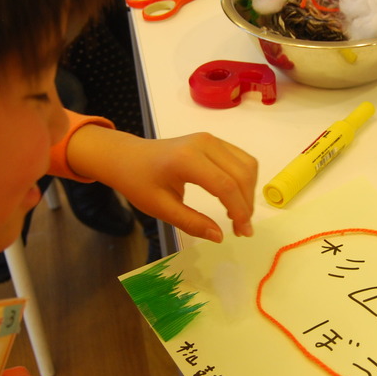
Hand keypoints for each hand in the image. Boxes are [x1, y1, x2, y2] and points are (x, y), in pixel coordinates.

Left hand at [66, 127, 256, 241]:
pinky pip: (240, 159)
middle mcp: (204, 143)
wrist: (127, 157)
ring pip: (246, 165)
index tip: (242, 232)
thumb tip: (219, 237)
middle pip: (240, 174)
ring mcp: (211, 139)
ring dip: (249, 192)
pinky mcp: (213, 141)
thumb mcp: (160, 208)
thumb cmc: (139, 182)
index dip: (238, 210)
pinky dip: (244, 180)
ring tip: (239, 215)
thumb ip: (191, 222)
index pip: (225, 185)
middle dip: (246, 204)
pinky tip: (235, 198)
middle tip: (242, 229)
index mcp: (187, 159)